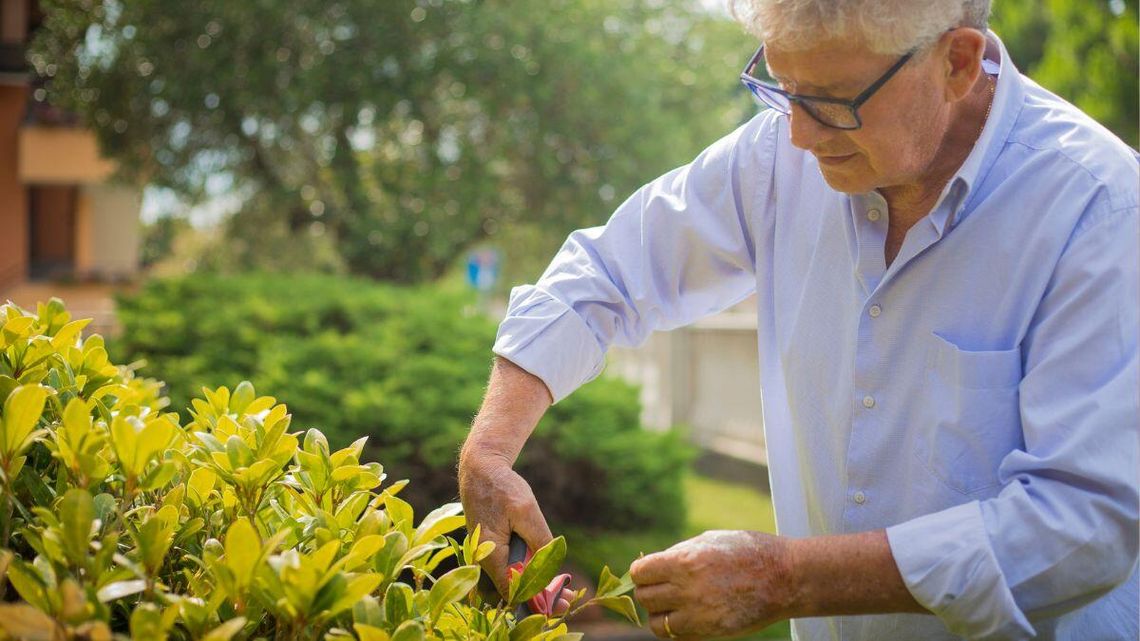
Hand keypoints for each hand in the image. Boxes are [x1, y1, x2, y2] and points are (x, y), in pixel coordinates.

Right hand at [457, 451, 556, 597]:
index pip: (514, 590)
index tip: (561, 601)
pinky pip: (511, 566)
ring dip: (537, 585)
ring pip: (513, 578)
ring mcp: (488, 554)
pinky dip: (529, 572)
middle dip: (541, 597)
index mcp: (491, 555)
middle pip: (514, 589)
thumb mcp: (526, 511)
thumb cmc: (502, 488)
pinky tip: (546, 575)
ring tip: (563, 591)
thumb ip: (539, 539)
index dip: (538, 599)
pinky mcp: (494, 547)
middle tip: (568, 600)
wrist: (481, 470)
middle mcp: (486, 560)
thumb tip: (550, 565)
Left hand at [630, 530, 797, 638]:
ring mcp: (699, 614)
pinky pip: (677, 636)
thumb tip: (651, 565)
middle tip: (663, 587)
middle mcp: (688, 589)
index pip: (641, 573)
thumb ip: (678, 554)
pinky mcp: (710, 632)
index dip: (642, 572)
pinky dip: (676, 628)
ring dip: (660, 613)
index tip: (650, 571)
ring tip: (673, 604)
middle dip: (650, 591)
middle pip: (645, 597)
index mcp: (686, 561)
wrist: (784, 578)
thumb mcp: (709, 540)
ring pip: (656, 623)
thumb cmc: (747, 551)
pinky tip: (687, 615)